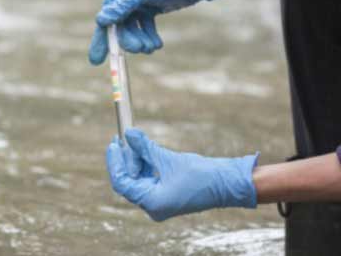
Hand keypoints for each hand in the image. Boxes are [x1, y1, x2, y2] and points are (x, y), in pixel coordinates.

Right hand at [88, 0, 225, 64]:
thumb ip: (123, 6)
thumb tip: (101, 20)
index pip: (107, 16)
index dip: (102, 38)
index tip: (97, 60)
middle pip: (119, 26)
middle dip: (129, 40)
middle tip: (140, 50)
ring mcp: (137, 3)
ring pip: (132, 30)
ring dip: (141, 41)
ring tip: (152, 47)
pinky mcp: (149, 10)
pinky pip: (143, 29)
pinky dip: (149, 37)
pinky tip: (157, 44)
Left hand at [105, 129, 257, 220]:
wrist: (226, 184)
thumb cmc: (201, 174)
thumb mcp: (169, 159)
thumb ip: (146, 148)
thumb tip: (128, 134)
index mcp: (152, 203)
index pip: (122, 184)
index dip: (116, 162)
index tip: (114, 142)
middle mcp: (153, 206)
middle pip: (129, 182)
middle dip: (126, 159)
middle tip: (123, 138)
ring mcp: (160, 203)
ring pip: (139, 179)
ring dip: (137, 160)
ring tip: (136, 140)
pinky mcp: (167, 196)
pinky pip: (150, 180)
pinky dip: (147, 165)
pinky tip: (146, 149)